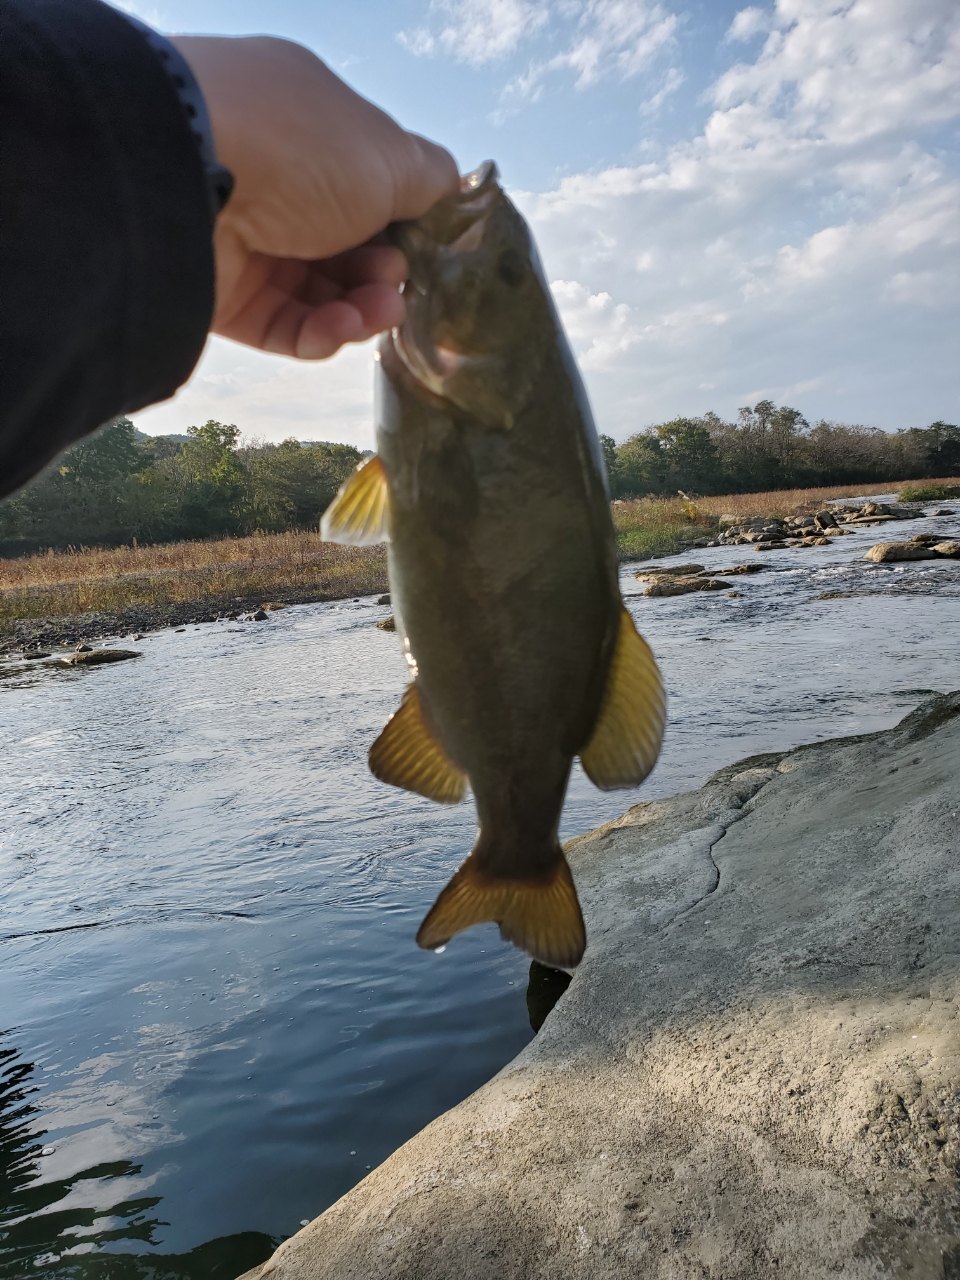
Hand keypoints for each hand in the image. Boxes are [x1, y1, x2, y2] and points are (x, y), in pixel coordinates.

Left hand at [170, 36, 458, 358]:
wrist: (186, 177)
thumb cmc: (297, 149)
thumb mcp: (387, 154)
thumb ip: (429, 178)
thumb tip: (451, 190)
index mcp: (306, 126)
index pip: (365, 182)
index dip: (402, 219)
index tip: (425, 243)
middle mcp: (271, 179)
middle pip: (347, 244)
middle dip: (383, 271)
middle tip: (396, 281)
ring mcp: (245, 237)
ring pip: (320, 291)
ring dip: (361, 308)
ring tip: (380, 312)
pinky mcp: (223, 295)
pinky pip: (285, 325)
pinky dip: (322, 332)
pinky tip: (344, 328)